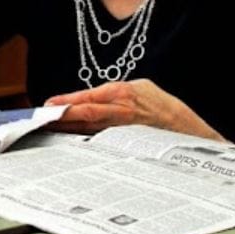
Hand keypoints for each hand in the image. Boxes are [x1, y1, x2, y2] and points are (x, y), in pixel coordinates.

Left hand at [44, 78, 223, 140]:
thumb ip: (113, 94)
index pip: (89, 99)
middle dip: (62, 118)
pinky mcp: (128, 145)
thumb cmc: (163, 107)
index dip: (67, 103)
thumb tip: (86, 99)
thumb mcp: (141, 88)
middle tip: (41, 119)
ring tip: (49, 130)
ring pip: (90, 131)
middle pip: (86, 116)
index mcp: (125, 94)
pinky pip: (101, 142)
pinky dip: (84, 141)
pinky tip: (70, 143)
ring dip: (68, 130)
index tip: (49, 105)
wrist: (193, 133)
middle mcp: (123, 113)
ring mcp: (126, 132)